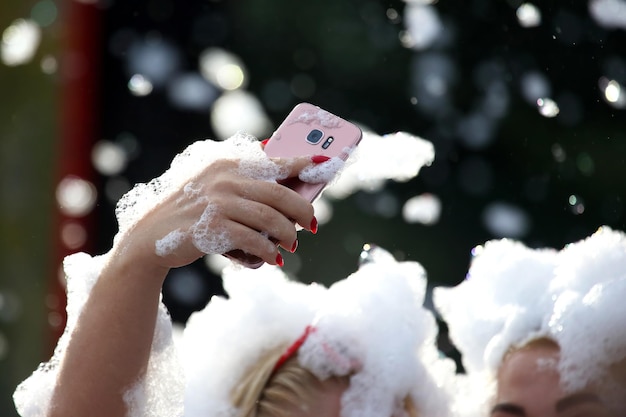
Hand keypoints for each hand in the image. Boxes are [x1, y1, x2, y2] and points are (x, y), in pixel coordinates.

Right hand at [111, 156, 316, 272]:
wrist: (149, 237)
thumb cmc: (189, 212)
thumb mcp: (211, 186)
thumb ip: (242, 181)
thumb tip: (283, 180)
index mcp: (227, 163)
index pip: (273, 160)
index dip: (302, 163)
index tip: (324, 163)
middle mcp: (224, 178)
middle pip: (279, 193)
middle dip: (302, 210)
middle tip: (311, 224)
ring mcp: (218, 202)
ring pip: (270, 219)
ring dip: (287, 235)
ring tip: (292, 245)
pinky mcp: (213, 228)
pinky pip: (254, 240)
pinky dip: (268, 252)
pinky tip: (272, 259)